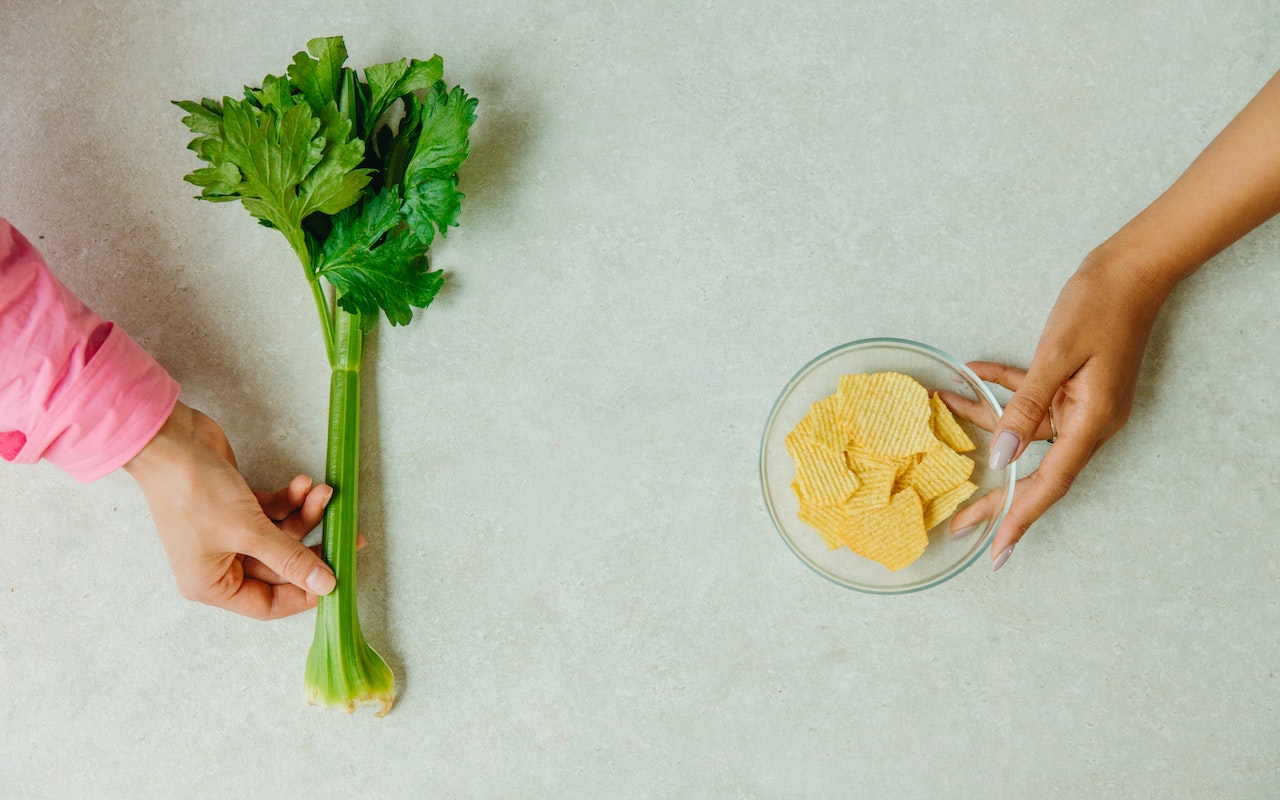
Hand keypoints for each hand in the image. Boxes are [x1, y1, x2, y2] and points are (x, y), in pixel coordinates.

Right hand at [125, 401, 336, 618]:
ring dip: (305, 515)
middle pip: (281, 568)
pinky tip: (304, 484)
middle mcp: (220, 564)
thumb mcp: (248, 530)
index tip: (337, 578)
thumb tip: (325, 585)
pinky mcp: (238, 507)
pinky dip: (291, 500)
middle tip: (350, 535)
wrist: (170, 440)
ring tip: (323, 493)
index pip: (269, 604)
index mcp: (212, 585)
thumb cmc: (195, 491)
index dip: (304, 593)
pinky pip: (274, 513)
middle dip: (313, 546)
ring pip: (282, 537)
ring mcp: (229, 534)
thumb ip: (290, 559)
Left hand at [940, 254, 1171, 568]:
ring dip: (985, 418)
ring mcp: (1084, 404)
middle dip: (996, 495)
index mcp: (1091, 422)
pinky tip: (971, 373)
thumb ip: (1024, 407)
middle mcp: (1090, 422)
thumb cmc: (1098, 305)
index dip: (1020, 519)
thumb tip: (1000, 456)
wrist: (1134, 266)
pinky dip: (1004, 389)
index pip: (1048, 484)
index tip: (997, 552)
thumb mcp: (1056, 355)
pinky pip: (1034, 399)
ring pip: (1026, 428)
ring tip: (942, 408)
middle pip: (1036, 470)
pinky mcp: (1076, 385)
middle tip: (959, 524)